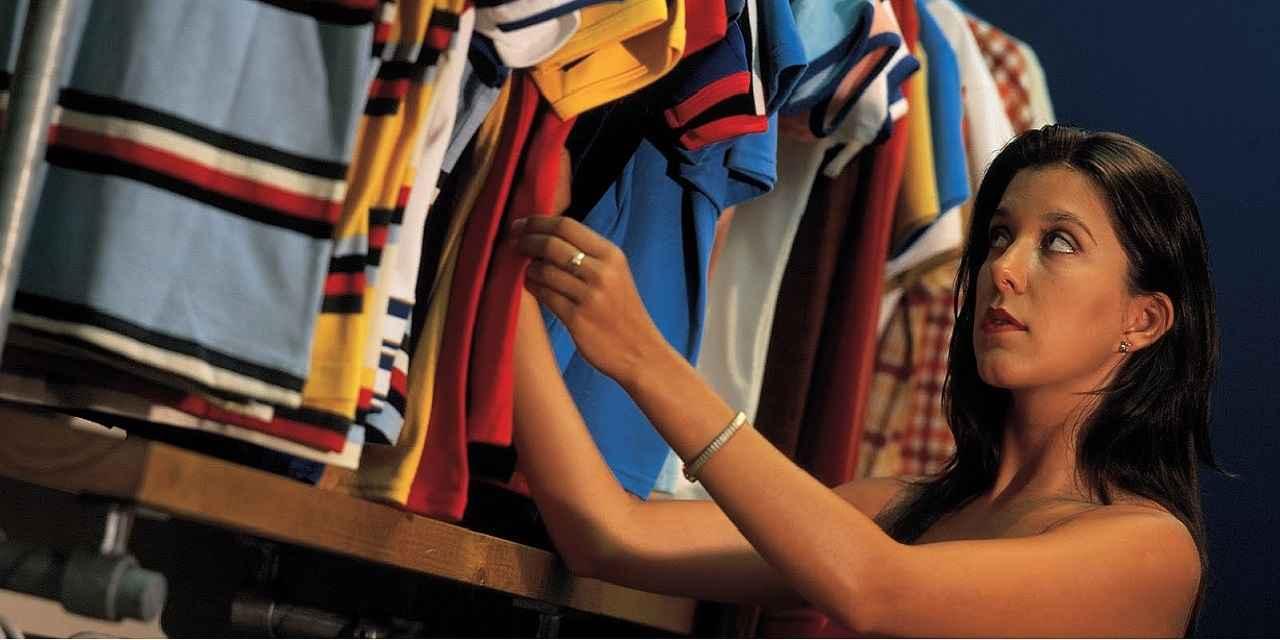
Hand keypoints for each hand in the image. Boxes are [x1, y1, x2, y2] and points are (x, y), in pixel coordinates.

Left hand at [510, 216, 670, 385]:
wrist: (640, 351)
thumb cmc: (622, 311)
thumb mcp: (616, 273)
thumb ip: (589, 254)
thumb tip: (549, 234)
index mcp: (612, 255)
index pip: (567, 226)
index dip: (538, 222)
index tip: (520, 224)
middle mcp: (602, 272)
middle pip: (551, 244)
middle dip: (526, 240)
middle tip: (513, 243)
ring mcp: (589, 296)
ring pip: (544, 270)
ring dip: (528, 267)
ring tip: (525, 269)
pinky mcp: (577, 319)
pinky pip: (544, 295)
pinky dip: (532, 287)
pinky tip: (531, 287)